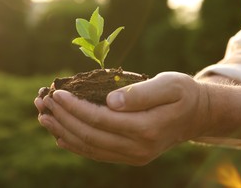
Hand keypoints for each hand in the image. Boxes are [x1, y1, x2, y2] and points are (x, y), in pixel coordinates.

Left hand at [36, 72, 209, 165]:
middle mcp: (139, 148)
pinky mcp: (130, 156)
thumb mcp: (169, 85)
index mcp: (147, 128)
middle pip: (90, 135)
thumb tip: (110, 101)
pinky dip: (76, 144)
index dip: (76, 107)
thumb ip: (141, 94)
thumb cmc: (183, 94)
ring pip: (90, 147)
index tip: (57, 93)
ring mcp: (133, 155)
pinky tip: (61, 134)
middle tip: (42, 103)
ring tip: (44, 117)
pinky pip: (97, 153)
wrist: (197, 116)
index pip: (101, 119)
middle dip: (63, 119)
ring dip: (64, 132)